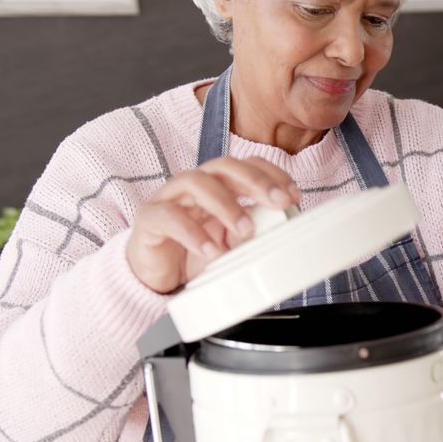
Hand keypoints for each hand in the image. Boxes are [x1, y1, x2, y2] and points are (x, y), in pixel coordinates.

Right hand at [127, 156, 300, 292]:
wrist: (154, 275)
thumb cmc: (193, 252)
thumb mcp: (231, 244)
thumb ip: (252, 233)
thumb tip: (281, 231)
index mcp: (217, 185)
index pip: (246, 166)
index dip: (271, 174)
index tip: (293, 195)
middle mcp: (194, 184)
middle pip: (224, 166)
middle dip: (255, 181)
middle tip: (278, 203)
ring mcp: (169, 198)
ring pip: (196, 182)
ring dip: (225, 204)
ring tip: (244, 230)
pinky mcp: (149, 218)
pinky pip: (170, 217)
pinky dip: (193, 233)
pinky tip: (210, 250)